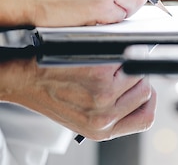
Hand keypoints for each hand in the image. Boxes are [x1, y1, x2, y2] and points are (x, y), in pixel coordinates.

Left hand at [0, 58, 155, 140]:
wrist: (23, 78)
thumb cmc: (49, 92)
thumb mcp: (83, 116)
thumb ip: (112, 112)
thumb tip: (139, 94)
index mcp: (102, 131)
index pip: (146, 119)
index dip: (145, 102)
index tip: (139, 91)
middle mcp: (104, 117)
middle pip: (146, 93)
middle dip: (136, 80)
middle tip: (117, 74)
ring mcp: (104, 96)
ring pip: (140, 75)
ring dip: (128, 66)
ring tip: (107, 66)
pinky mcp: (101, 75)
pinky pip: (127, 60)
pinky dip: (118, 54)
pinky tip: (100, 58)